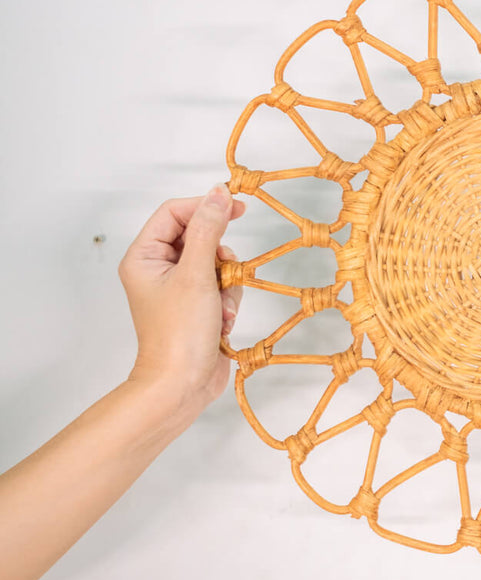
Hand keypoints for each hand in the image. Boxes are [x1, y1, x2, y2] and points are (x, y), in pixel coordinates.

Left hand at [118, 185, 247, 416]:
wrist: (181, 386)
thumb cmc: (180, 333)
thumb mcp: (197, 274)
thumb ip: (208, 229)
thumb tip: (219, 193)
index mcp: (144, 257)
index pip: (175, 213)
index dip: (205, 207)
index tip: (237, 208)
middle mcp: (158, 270)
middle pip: (198, 237)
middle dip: (219, 254)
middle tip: (226, 269)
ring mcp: (178, 289)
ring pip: (215, 263)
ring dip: (227, 282)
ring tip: (221, 306)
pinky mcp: (197, 307)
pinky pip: (221, 287)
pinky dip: (228, 301)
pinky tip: (223, 321)